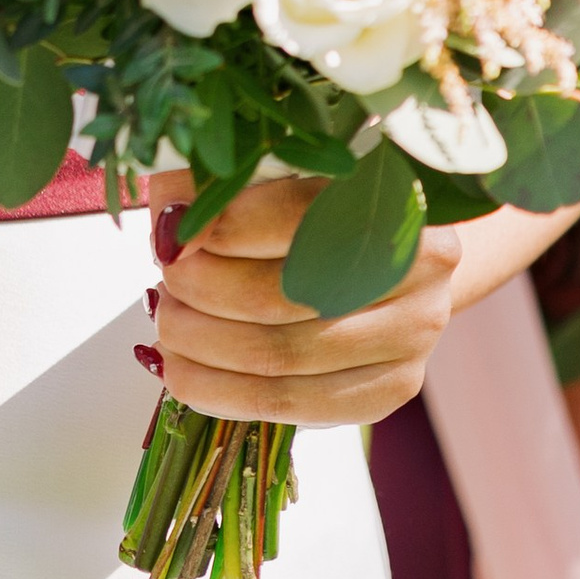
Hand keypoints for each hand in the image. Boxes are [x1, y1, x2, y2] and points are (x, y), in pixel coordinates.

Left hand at [145, 172, 463, 428]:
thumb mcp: (286, 173)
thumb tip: (167, 213)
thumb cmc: (329, 205)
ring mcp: (410, 338)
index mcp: (394, 195)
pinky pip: (294, 406)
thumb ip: (230, 186)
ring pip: (281, 357)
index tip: (167, 230)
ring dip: (201, 344)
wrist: (401, 255)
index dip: (218, 226)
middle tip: (163, 279)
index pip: (293, 216)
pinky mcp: (388, 388)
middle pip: (279, 294)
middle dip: (199, 290)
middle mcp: (416, 270)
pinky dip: (222, 392)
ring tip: (166, 323)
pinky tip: (181, 373)